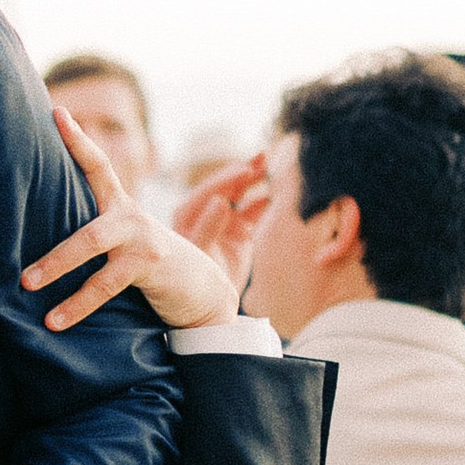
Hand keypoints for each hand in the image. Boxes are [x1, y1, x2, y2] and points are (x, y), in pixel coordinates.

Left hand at [19, 104, 238, 333]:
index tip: (55, 111)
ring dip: (55, 268)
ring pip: (90, 245)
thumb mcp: (120, 244)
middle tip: (17, 260)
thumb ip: (90, 233)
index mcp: (118, 205)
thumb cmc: (146, 266)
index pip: (96, 164)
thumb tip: (34, 230)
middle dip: (49, 241)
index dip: (76, 138)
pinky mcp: (150, 262)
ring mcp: (142, 237)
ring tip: (26, 286)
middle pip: (82, 219)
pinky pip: (104, 284)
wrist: (200, 290)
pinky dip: (77, 305)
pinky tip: (54, 322)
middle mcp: (129, 215)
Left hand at [171, 149, 271, 291]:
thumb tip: (220, 201)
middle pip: (225, 186)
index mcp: (187, 217)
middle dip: (243, 172)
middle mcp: (204, 214)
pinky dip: (264, 201)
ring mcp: (223, 221)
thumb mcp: (201, 256)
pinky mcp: (239, 231)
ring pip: (241, 195)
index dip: (227, 179)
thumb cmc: (197, 282)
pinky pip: (253, 210)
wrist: (212, 307)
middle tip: (263, 158)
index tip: (245, 170)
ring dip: (255, 180)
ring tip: (271, 166)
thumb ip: (207, 228)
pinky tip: (277, 193)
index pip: (208, 191)